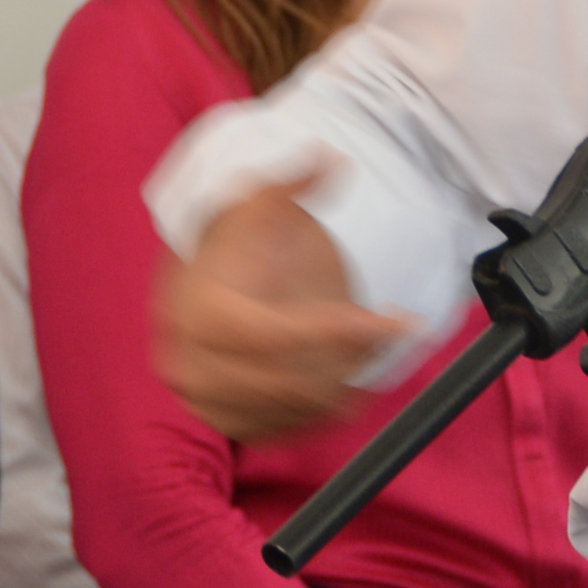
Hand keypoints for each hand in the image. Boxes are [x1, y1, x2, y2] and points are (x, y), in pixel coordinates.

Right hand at [154, 170, 406, 441]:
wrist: (192, 290)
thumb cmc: (230, 245)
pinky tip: (353, 380)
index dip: (341, 332)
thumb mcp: (254, 205)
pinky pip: (291, 429)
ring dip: (346, 383)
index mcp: (195, 314)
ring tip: (375, 350)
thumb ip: (292, 184)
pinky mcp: (228, 425)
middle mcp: (190, 367)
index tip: (398, 321)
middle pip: (290, 379)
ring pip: (296, 408)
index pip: (275, 334)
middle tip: (390, 335)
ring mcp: (207, 403)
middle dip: (350, 359)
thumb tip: (331, 158)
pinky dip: (328, 411)